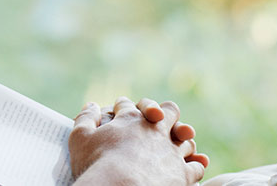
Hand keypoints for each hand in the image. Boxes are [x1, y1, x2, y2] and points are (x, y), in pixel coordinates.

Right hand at [70, 97, 206, 184]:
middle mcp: (154, 129)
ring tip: (176, 148)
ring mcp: (171, 150)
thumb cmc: (96, 163)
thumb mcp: (80, 137)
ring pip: (186, 140)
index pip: (128, 105)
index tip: (119, 113)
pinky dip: (194, 165)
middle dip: (165, 114)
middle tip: (159, 122)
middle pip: (169, 111)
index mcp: (129, 118)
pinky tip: (188, 168)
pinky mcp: (183, 172)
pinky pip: (196, 166)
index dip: (123, 107)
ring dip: (182, 142)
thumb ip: (85, 118)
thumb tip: (90, 105)